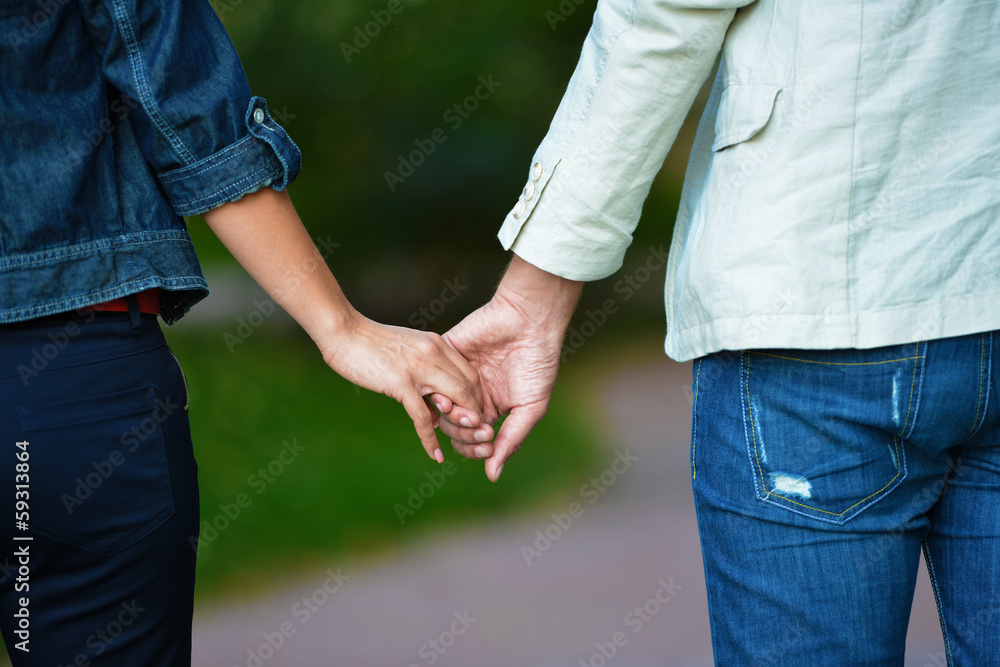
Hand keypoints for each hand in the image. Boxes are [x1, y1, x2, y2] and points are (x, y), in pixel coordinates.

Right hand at [322, 313, 484, 462]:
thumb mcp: (408, 352)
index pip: (470, 373)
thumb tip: (434, 411)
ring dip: (461, 426)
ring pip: (455, 400)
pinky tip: (436, 455)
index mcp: (437, 343)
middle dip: (475, 413)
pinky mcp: (401, 383)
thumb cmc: (370, 344)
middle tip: (473, 435)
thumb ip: (425, 376)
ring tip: (463, 445)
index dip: (477, 398)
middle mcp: (434, 353)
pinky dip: (431, 439)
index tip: (474, 416)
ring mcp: (419, 368)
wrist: (343, 332)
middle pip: (469, 387)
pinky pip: (423, 417)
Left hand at [434, 255, 581, 480]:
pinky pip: (432, 378)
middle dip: (463, 433)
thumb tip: (492, 475)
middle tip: (478, 425)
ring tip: (459, 412)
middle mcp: (471, 394)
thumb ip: (511, 440)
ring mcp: (456, 374)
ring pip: (440, 405)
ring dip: (448, 415)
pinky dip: (437, 393)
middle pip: (454, 427)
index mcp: (492, 408)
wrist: (530, 321)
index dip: (476, 448)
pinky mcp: (446, 353)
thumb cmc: (537, 364)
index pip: (473, 439)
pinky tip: (447, 398)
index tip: (488, 443)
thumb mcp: (530, 407)